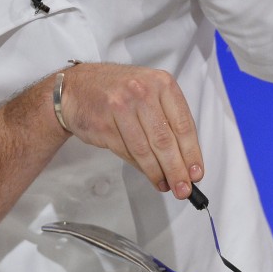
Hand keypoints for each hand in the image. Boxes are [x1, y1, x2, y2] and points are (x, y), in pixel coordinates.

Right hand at [59, 63, 203, 198]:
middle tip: (184, 188)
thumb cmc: (117, 92)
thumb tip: (185, 159)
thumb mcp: (149, 93)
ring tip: (166, 185)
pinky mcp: (104, 125)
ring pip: (145, 150)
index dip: (192, 153)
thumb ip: (168, 119)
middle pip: (165, 140)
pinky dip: (140, 167)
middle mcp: (142, 92)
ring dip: (158, 173)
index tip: (196, 172)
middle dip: (177, 169)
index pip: (183, 124)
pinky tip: (149, 175)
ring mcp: (120, 107)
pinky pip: (127, 152)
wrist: (76, 89)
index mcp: (161, 83)